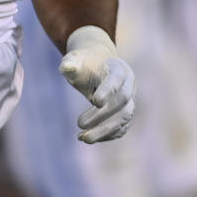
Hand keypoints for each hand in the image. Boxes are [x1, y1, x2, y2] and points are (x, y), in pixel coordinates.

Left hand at [58, 25, 135, 143]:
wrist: (98, 65)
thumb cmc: (85, 63)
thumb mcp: (75, 59)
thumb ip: (70, 63)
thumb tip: (66, 68)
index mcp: (118, 69)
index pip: (117, 81)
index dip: (108, 91)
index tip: (95, 101)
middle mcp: (129, 86)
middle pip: (122, 103)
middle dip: (102, 115)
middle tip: (79, 123)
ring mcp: (130, 101)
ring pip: (123, 119)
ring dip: (104, 131)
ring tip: (83, 137)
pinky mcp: (126, 114)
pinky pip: (121, 128)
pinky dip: (106, 135)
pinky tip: (87, 138)